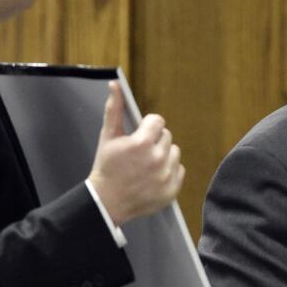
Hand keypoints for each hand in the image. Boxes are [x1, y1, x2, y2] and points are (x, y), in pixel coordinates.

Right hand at [87, 81, 184, 226]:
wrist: (107, 202)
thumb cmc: (106, 167)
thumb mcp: (108, 136)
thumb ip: (113, 108)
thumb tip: (114, 85)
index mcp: (142, 142)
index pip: (158, 121)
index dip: (147, 127)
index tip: (139, 136)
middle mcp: (157, 158)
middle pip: (167, 136)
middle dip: (154, 141)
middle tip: (139, 153)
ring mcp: (166, 175)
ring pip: (174, 152)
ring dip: (163, 155)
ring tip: (146, 164)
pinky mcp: (172, 189)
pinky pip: (179, 170)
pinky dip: (169, 171)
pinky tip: (153, 176)